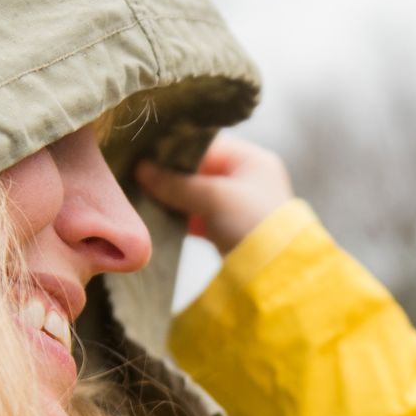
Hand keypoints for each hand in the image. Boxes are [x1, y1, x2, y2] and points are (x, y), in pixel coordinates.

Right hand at [134, 133, 293, 253]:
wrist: (275, 272)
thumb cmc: (252, 224)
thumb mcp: (214, 197)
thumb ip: (177, 183)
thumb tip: (141, 170)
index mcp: (251, 159)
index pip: (206, 143)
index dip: (175, 148)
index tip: (146, 153)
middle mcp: (247, 177)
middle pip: (199, 168)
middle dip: (171, 174)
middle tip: (140, 175)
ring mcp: (238, 204)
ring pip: (196, 193)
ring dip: (174, 196)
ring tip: (144, 194)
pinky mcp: (228, 228)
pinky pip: (199, 215)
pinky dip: (181, 216)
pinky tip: (158, 216)